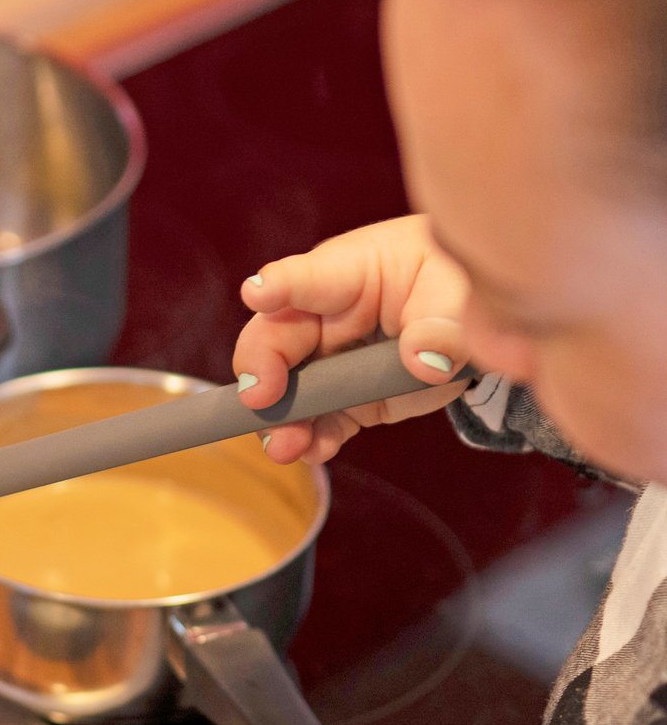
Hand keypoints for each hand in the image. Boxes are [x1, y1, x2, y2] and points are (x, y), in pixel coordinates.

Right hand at [233, 214, 470, 465]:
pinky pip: (320, 422)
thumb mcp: (461, 296)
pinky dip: (314, 440)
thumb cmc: (455, 287)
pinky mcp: (347, 400)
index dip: (279, 285)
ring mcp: (331, 362)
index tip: (256, 293)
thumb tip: (425, 361)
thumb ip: (444, 325)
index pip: (310, 276)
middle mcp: (327, 317)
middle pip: (276, 337)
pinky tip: (315, 451)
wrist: (469, 320)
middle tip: (258, 398)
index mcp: (352, 272)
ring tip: (284, 446)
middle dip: (260, 368)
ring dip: (281, 420)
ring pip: (288, 390)